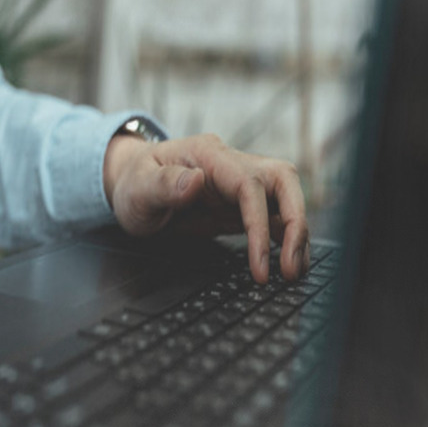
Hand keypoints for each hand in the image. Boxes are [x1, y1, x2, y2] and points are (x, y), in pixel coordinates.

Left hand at [103, 132, 308, 283]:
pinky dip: (284, 238)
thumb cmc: (134, 183)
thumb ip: (164, 184)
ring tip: (294, 271)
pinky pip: (272, 217)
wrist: (131, 185)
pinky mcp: (240, 204)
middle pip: (282, 181)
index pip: (248, 184)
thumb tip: (195, 181)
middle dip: (295, 223)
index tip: (260, 262)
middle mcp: (231, 164)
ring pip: (284, 198)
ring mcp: (239, 184)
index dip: (259, 223)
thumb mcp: (138, 187)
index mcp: (208, 155)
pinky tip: (288, 262)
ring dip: (296, 233)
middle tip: (292, 267)